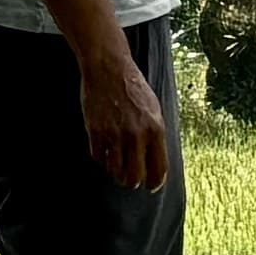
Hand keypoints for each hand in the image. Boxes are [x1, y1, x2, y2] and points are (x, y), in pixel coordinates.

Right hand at [78, 34, 173, 188]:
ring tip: (116, 168)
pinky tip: (103, 151)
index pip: (159, 168)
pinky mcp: (96, 131)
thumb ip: (155, 135)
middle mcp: (137, 135)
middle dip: (132, 182)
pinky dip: (101, 158)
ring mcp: (115, 134)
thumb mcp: (154, 109)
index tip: (151, 186)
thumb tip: (155, 161)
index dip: (155, 182)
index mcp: (156, 129)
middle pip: (135, 176)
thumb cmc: (133, 87)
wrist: (108, 68)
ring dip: (115, 173)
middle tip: (129, 180)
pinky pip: (98, 157)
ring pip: (115, 171)